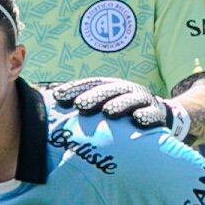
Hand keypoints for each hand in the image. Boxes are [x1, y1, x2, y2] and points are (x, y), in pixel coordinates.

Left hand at [45, 74, 174, 129]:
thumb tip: (47, 105)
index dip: (74, 88)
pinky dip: (146, 116)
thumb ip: (80, 108)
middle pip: (109, 90)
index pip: (90, 84)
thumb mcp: (100, 108)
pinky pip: (153, 115)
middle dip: (94, 97)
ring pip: (131, 99)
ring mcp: (142, 101)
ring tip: (108, 112)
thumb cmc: (119, 114)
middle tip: (80, 106)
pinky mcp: (157, 114)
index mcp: (109, 87)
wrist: (156, 116)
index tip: (57, 96)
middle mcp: (125, 90)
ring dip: (119, 104)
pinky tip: (138, 120)